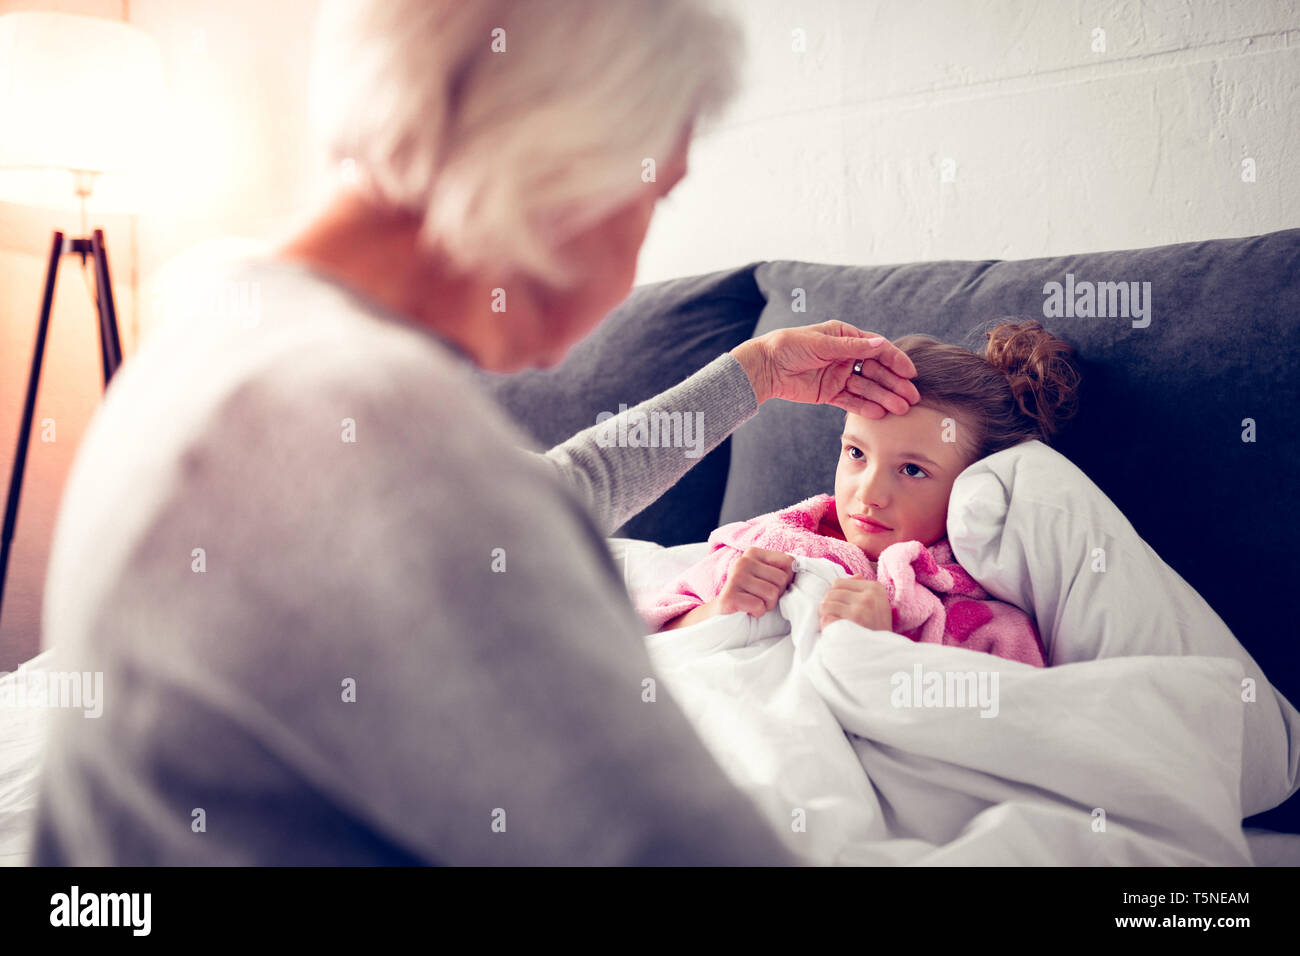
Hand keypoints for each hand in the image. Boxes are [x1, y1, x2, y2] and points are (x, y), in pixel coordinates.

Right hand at [716, 547, 795, 617]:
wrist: (722, 613)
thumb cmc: (751, 595)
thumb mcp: (766, 577)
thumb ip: (782, 570)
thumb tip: (800, 568)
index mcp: (754, 553)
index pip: (789, 562)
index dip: (786, 579)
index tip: (771, 584)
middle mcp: (743, 561)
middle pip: (781, 580)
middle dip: (775, 595)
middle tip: (760, 597)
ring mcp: (735, 577)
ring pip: (772, 594)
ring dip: (766, 605)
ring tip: (753, 602)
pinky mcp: (730, 596)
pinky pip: (759, 606)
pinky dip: (756, 612)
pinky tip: (746, 609)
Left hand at [731, 320, 920, 417]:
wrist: (765, 366)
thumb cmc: (790, 346)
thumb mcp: (823, 343)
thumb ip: (852, 347)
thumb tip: (881, 343)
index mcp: (846, 338)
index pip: (878, 349)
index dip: (895, 361)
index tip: (910, 373)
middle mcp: (846, 356)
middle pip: (876, 371)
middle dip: (894, 384)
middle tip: (911, 398)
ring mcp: (839, 376)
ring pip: (866, 388)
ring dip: (883, 398)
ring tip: (899, 409)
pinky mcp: (830, 393)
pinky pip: (851, 401)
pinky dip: (864, 407)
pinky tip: (879, 413)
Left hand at [820, 576, 892, 631]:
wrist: (883, 651)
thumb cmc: (878, 626)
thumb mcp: (878, 604)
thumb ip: (864, 588)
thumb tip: (853, 576)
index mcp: (875, 588)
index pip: (838, 583)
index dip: (836, 595)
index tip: (842, 606)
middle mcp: (868, 597)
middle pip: (831, 593)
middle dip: (830, 605)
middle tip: (837, 616)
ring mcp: (859, 610)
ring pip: (825, 605)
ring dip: (826, 616)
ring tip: (835, 623)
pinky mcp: (850, 624)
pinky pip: (825, 619)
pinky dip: (826, 626)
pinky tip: (835, 631)